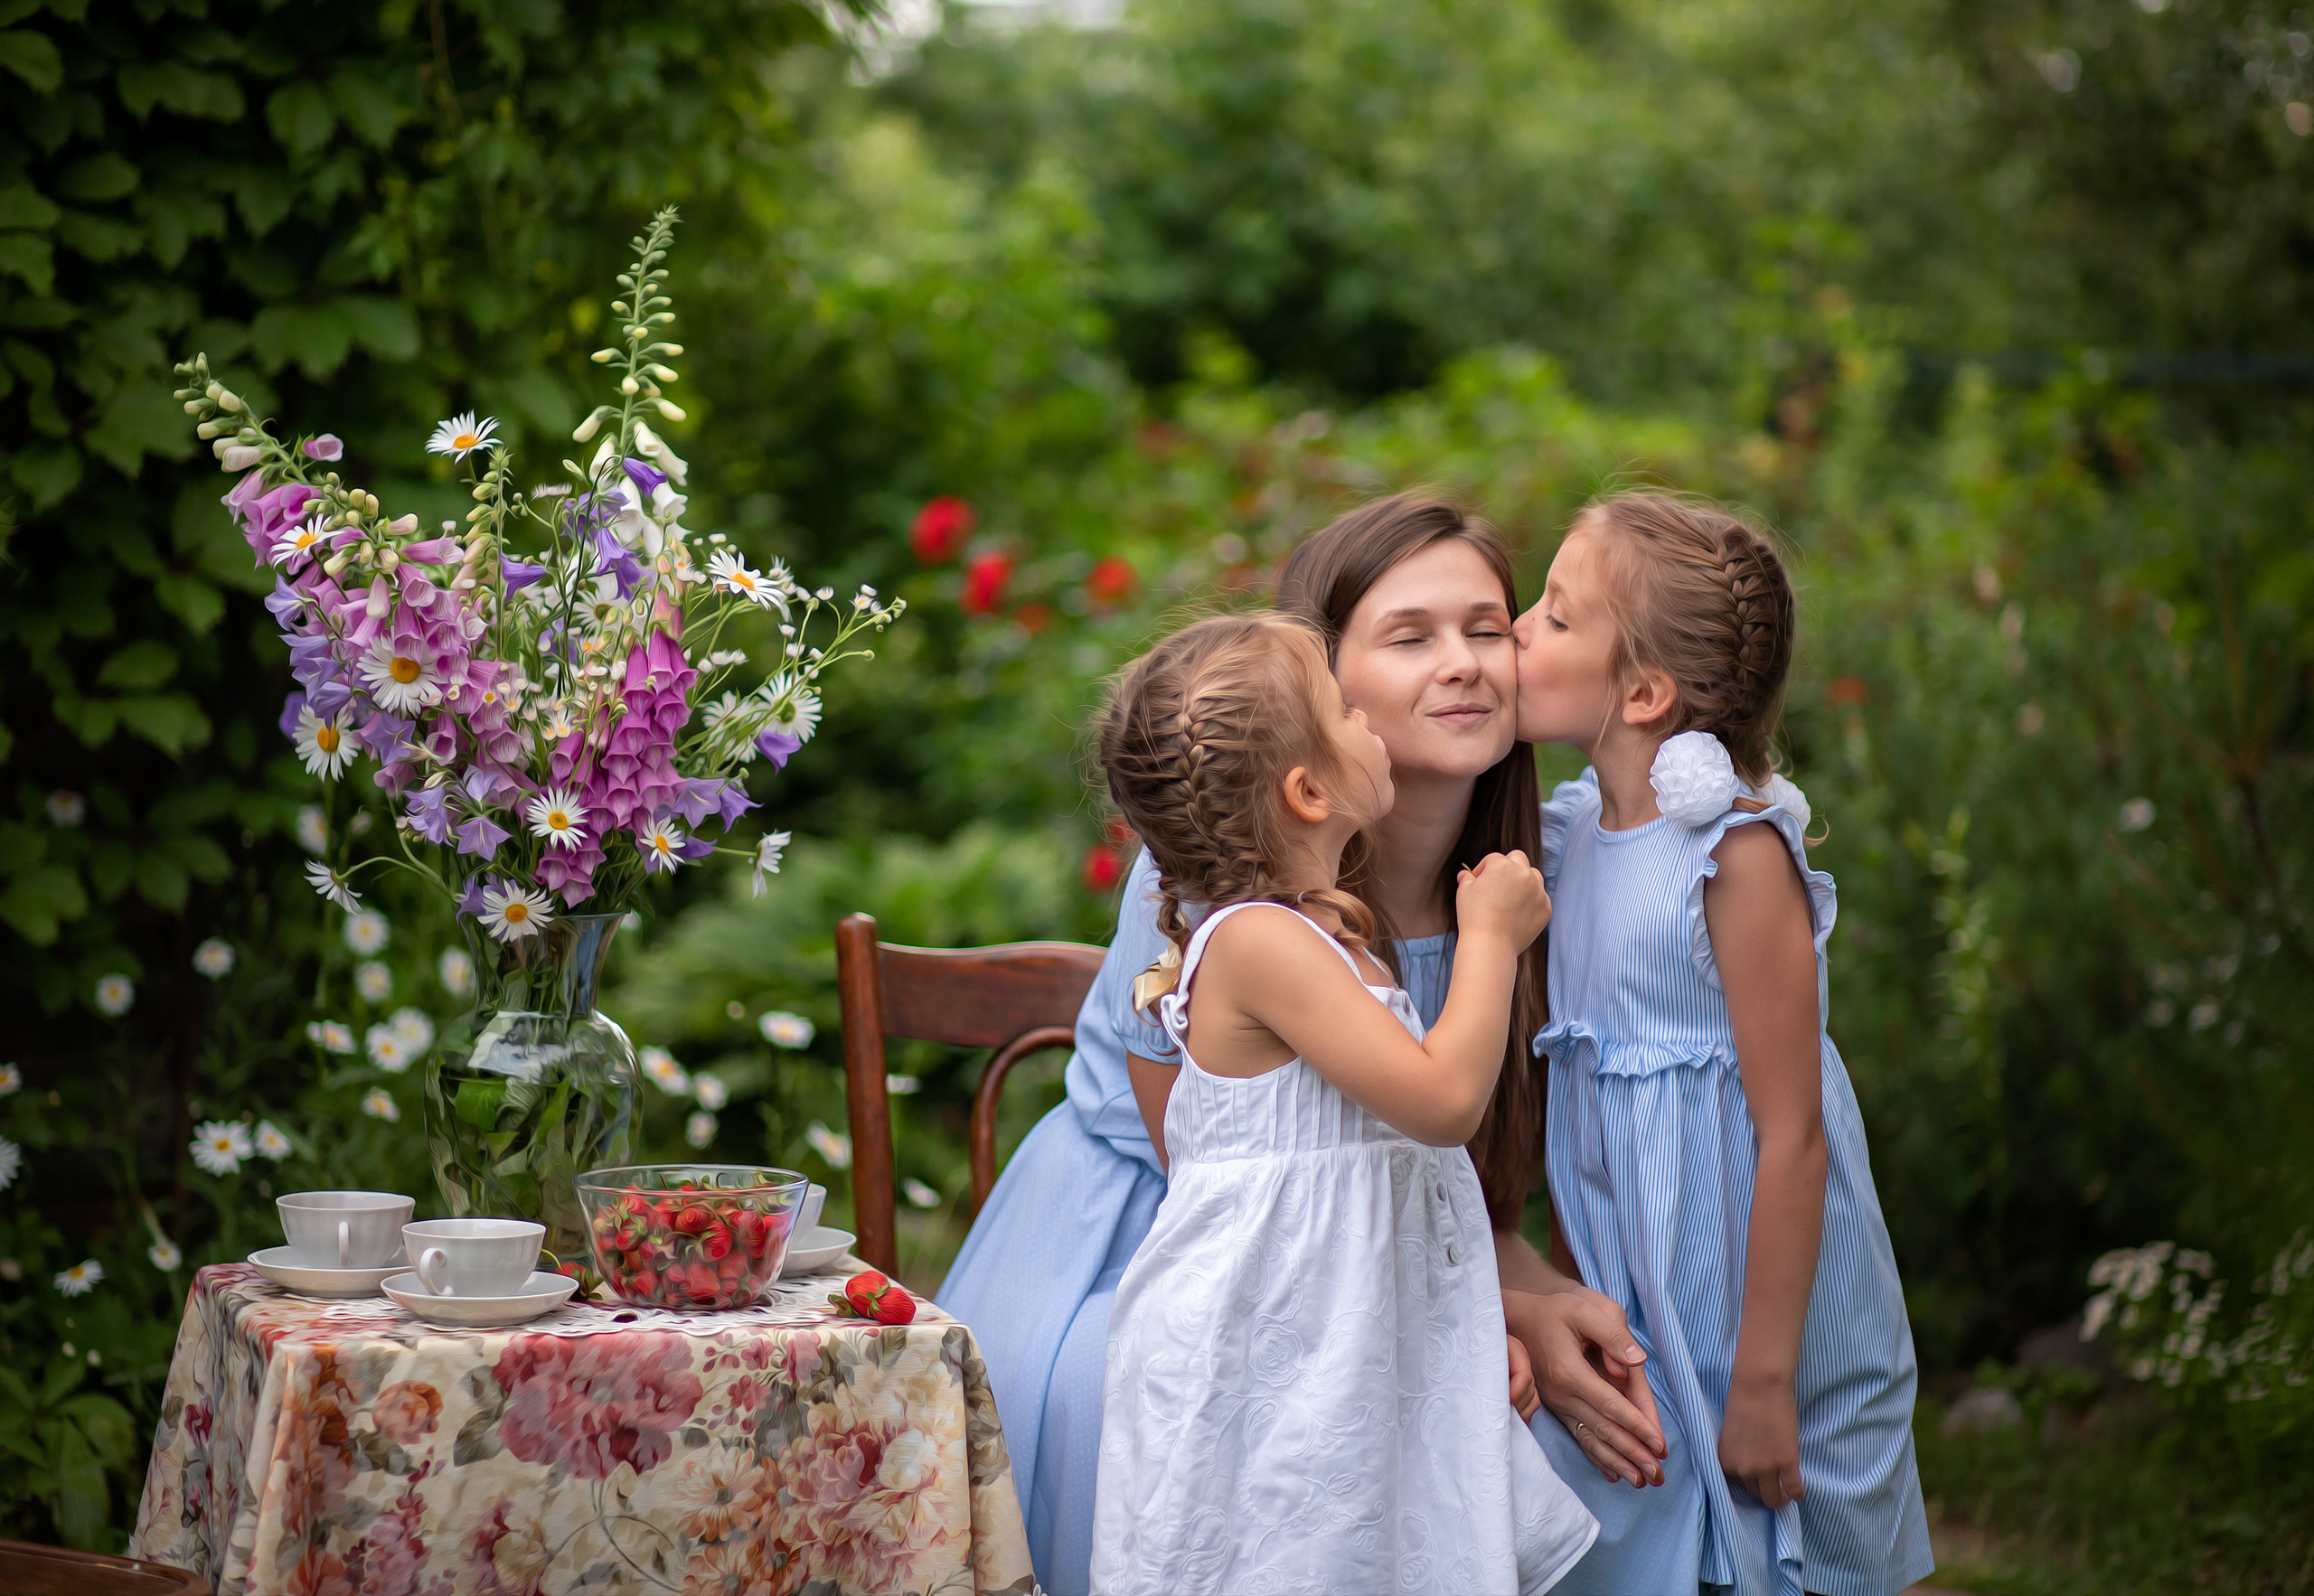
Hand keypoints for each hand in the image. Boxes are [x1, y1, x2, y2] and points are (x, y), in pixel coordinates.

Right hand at [1455, 850, 1550, 949]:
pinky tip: (1517, 914)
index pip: (1494, 859)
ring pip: (1534, 876)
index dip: (1483, 869)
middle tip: (1498, 882)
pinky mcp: (1545, 908)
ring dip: (1523, 881)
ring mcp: (1538, 891)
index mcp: (1503, 865)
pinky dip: (1531, 902)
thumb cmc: (1473, 917)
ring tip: (1509, 898)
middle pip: (1518, 859)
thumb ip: (1467, 879)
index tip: (1478, 881)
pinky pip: (1540, 898)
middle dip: (1508, 866)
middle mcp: (1524, 874)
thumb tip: (1465, 874)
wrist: (1490, 944)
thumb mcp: (1464, 892)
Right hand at [1507, 1285, 1667, 1486]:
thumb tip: (1635, 1362)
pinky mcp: (1556, 1407)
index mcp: (1570, 1370)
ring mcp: (1556, 1403)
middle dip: (1633, 1453)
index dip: (1637, 1425)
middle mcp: (1561, 1393)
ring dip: (1617, 1462)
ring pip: (1591, 1439)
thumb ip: (1612, 1333)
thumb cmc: (1557, 1310)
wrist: (1519, 1318)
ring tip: (1641, 1482)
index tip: (1661, 1445)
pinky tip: (1613, 1474)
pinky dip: (1597, 1457)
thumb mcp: (1584, 1308)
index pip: (1611, 1405)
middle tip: (1659, 1475)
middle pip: (1603, 1428)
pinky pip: (1579, 1436)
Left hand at [1717, 1373, 1803, 1508]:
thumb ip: (1739, 1454)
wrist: (1759, 1386)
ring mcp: (1765, 1468)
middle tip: (1774, 1485)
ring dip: (1780, 1498)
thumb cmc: (1744, 1402)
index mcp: (1726, 1462)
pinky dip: (1797, 1494)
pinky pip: (1794, 1489)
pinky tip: (1798, 1493)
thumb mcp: (1733, 1435)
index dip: (1749, 1480)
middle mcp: (1742, 1469)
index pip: (1737, 1485)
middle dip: (1764, 1490)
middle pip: (1755, 1493)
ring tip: (1786, 1493)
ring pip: (1773, 1499)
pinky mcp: (1786, 1462)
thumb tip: (1752, 1468)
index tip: (1757, 1477)